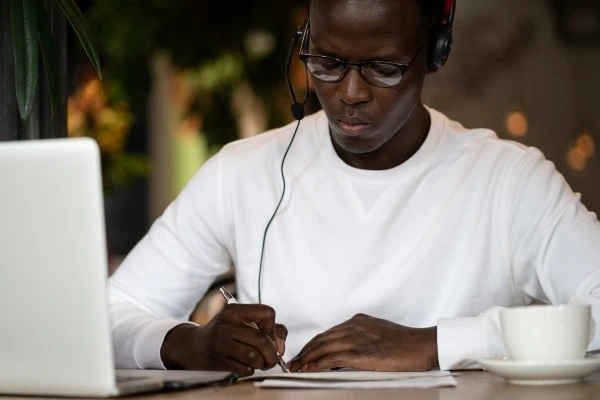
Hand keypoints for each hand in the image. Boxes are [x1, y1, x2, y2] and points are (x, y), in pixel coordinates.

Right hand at [160, 304, 287, 376]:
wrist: (194, 346)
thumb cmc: (225, 334)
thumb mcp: (243, 323)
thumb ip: (269, 329)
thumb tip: (280, 347)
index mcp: (235, 310)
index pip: (267, 313)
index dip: (272, 328)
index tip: (267, 336)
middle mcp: (226, 324)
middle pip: (262, 339)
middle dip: (272, 353)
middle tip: (271, 359)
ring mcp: (220, 342)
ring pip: (254, 356)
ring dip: (261, 363)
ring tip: (258, 362)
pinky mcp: (217, 361)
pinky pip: (244, 370)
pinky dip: (250, 371)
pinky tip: (244, 366)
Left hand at [288, 313, 437, 371]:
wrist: (423, 346)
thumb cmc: (405, 343)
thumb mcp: (378, 334)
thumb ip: (361, 338)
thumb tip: (345, 352)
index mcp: (358, 322)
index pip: (328, 333)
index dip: (312, 345)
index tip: (303, 354)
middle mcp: (354, 326)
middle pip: (321, 339)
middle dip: (305, 352)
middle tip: (293, 363)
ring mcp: (358, 338)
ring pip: (323, 347)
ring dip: (306, 358)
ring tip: (295, 368)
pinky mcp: (362, 352)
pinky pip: (333, 357)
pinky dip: (318, 364)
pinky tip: (309, 370)